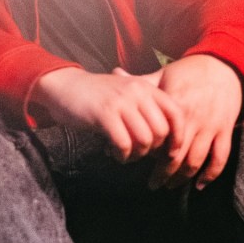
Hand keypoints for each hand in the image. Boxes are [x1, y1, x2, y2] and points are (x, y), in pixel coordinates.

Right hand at [32, 67, 184, 161]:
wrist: (65, 87)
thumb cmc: (98, 96)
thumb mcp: (126, 93)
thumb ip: (147, 108)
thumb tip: (170, 140)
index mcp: (145, 86)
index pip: (176, 113)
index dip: (178, 137)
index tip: (170, 153)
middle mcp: (136, 91)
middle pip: (161, 131)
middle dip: (153, 150)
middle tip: (139, 153)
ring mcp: (120, 102)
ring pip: (144, 140)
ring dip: (137, 155)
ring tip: (126, 154)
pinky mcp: (104, 114)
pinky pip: (124, 144)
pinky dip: (122, 156)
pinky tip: (114, 153)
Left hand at [145, 55, 243, 190]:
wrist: (223, 67)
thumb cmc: (188, 72)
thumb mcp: (164, 75)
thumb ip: (142, 81)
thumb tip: (115, 72)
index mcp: (175, 104)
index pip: (158, 135)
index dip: (147, 150)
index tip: (135, 158)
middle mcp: (193, 118)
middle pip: (175, 154)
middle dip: (163, 173)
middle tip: (152, 184)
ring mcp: (211, 125)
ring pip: (196, 160)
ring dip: (182, 177)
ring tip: (170, 186)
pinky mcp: (225, 130)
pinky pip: (220, 157)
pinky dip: (211, 174)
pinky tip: (199, 185)